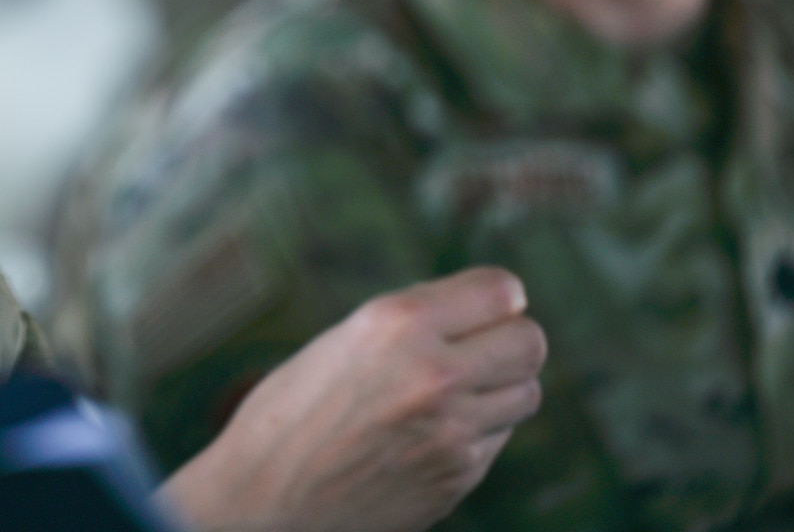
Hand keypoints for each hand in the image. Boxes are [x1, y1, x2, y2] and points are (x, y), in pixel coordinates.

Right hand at [159, 267, 546, 531]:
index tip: (487, 304)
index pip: (501, 290)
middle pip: (530, 342)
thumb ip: (414, 323)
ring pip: (526, 393)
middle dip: (510, 340)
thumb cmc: (289, 413)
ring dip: (500, 386)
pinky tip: (431, 433)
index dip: (497, 297)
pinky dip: (478, 429)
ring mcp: (452, 432)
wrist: (263, 502)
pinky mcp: (459, 477)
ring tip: (455, 391)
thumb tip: (487, 312)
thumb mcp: (344, 340)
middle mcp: (434, 373)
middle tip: (479, 347)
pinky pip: (497, 437)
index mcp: (397, 323)